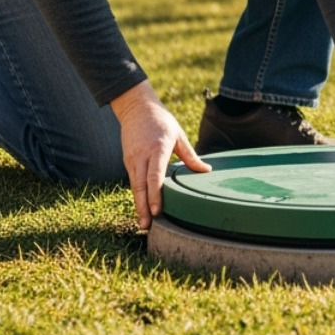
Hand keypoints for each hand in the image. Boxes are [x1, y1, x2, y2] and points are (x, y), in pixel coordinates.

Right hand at [109, 80, 208, 229]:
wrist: (136, 108)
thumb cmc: (161, 121)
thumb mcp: (178, 135)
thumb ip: (190, 156)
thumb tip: (207, 171)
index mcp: (158, 148)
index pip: (155, 175)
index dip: (155, 194)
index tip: (157, 210)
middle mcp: (142, 155)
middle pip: (141, 186)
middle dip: (144, 207)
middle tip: (147, 226)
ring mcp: (132, 159)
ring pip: (135, 186)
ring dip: (139, 205)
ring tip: (144, 224)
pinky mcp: (127, 161)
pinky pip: (133, 181)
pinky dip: (137, 196)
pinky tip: (142, 208)